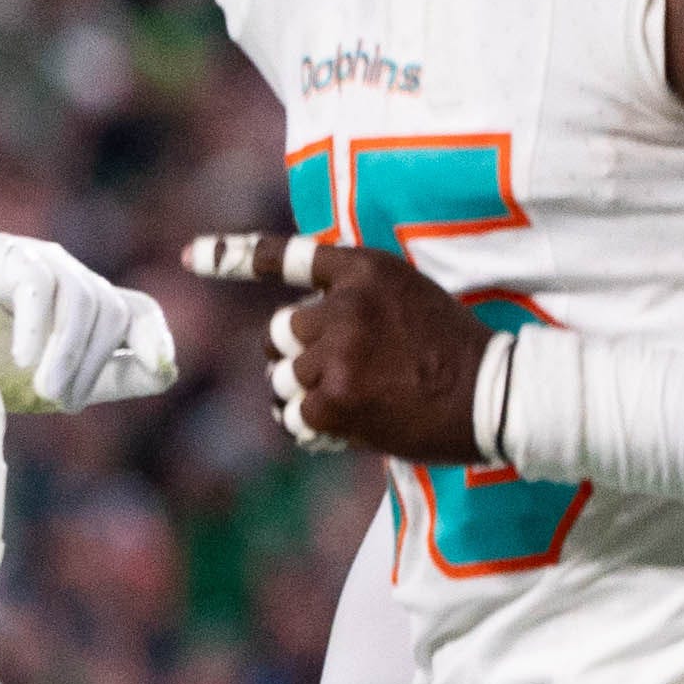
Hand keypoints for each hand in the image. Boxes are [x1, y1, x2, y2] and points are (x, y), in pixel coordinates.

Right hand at [0, 232, 180, 412]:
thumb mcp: (48, 384)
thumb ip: (104, 380)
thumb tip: (166, 371)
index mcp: (85, 308)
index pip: (138, 311)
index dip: (156, 336)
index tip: (161, 365)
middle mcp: (69, 277)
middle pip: (110, 310)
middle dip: (92, 360)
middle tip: (61, 401)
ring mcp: (36, 260)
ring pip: (80, 298)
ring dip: (67, 351)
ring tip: (42, 389)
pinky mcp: (1, 252)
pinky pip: (38, 283)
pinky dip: (36, 325)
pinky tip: (21, 357)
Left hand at [185, 233, 486, 460]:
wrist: (495, 394)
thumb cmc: (455, 349)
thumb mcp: (408, 297)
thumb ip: (355, 299)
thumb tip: (294, 330)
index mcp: (366, 269)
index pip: (291, 257)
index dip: (234, 255)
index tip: (187, 255)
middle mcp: (344, 304)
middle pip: (279, 333)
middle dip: (297, 358)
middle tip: (338, 377)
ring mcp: (336, 352)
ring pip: (281, 377)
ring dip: (302, 395)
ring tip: (349, 403)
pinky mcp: (334, 398)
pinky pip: (293, 415)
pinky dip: (311, 426)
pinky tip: (344, 428)